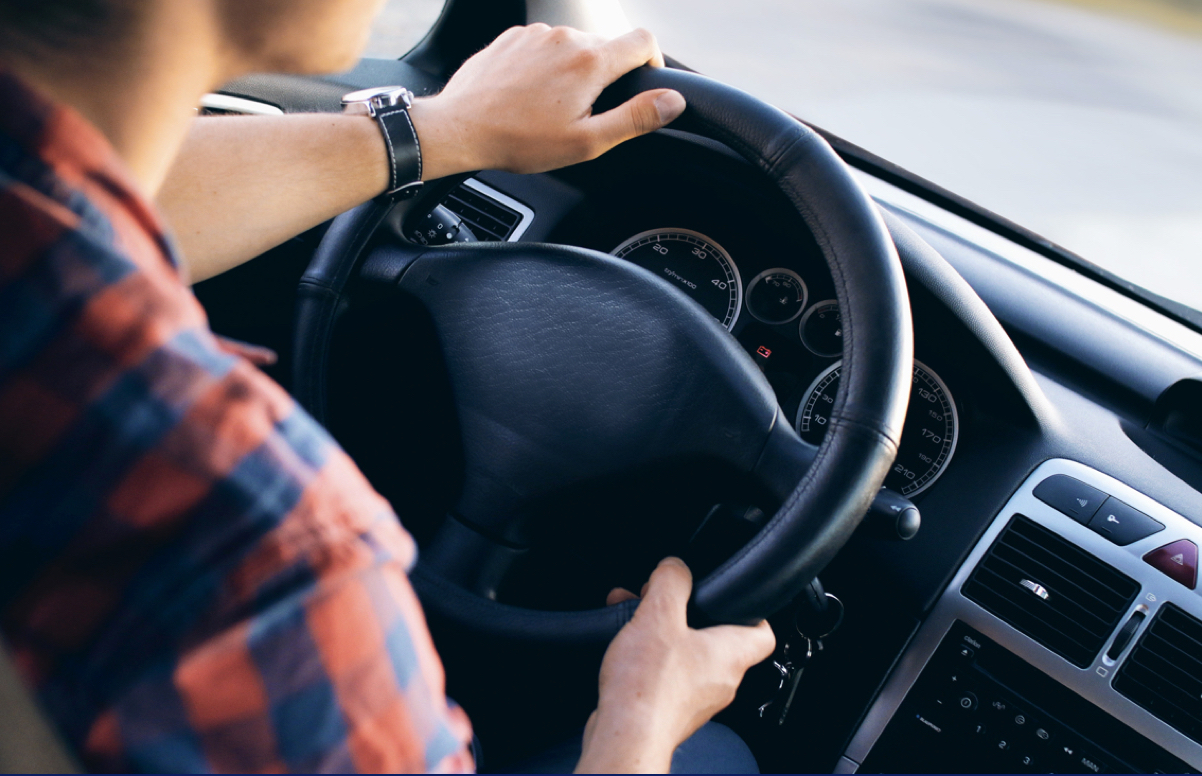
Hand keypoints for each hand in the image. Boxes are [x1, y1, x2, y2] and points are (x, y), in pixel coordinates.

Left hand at [409, 24, 685, 177]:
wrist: (460, 128)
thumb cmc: (519, 140)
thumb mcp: (586, 141)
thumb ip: (635, 119)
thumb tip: (673, 101)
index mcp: (590, 62)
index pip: (644, 41)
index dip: (653, 63)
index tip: (643, 85)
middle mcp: (566, 37)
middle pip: (606, 46)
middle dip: (606, 76)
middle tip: (585, 114)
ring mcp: (536, 34)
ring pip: (573, 47)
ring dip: (573, 72)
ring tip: (551, 108)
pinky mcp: (513, 37)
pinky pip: (543, 46)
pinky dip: (546, 67)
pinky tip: (529, 96)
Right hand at [575, 558, 775, 772]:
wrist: (625, 737)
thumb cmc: (648, 688)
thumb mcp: (659, 615)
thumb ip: (671, 582)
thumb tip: (675, 567)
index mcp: (731, 655)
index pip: (763, 632)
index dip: (751, 610)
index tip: (732, 597)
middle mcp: (721, 681)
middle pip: (716, 639)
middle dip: (686, 615)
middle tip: (663, 601)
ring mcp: (697, 700)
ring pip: (687, 656)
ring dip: (662, 633)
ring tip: (634, 619)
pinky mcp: (672, 711)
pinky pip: (667, 676)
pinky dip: (649, 658)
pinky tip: (625, 649)